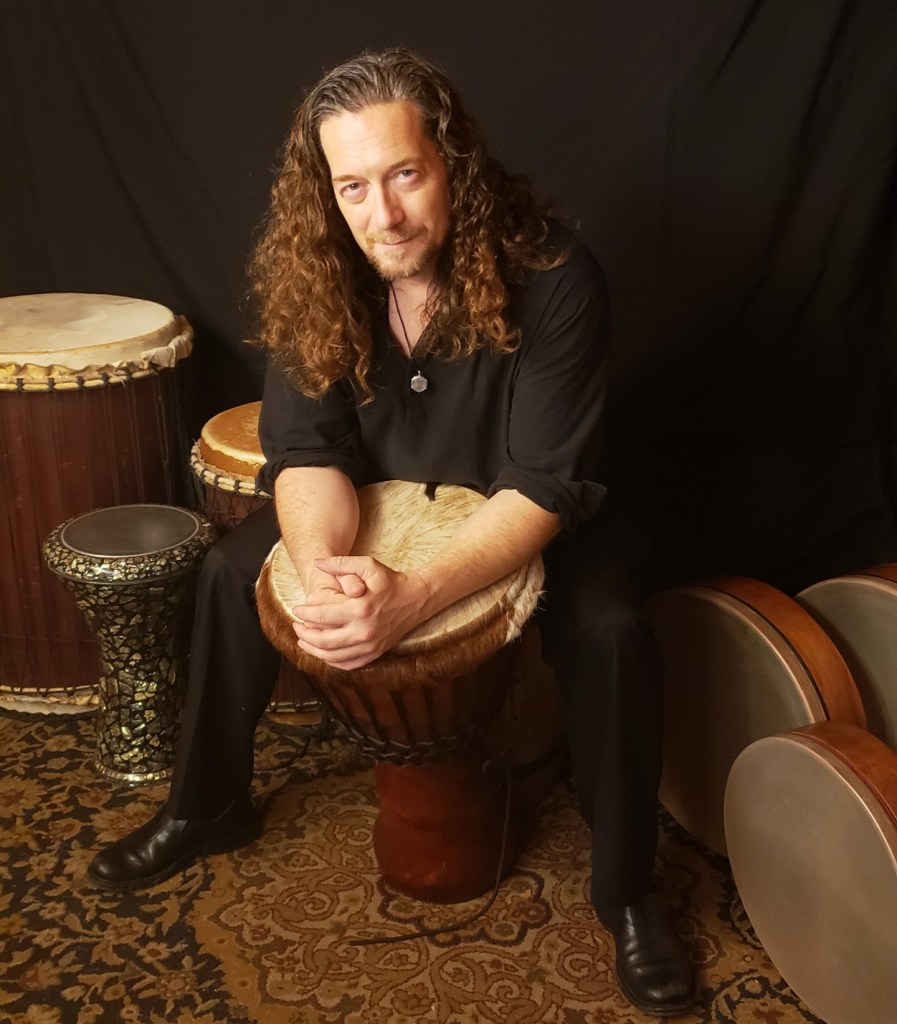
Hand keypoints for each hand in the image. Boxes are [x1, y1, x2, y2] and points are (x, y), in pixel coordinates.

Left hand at [291, 555, 430, 670]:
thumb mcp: (368, 565)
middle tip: (296, 626)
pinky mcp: (375, 653)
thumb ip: (340, 563)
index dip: (304, 613)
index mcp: (360, 609)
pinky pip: (347, 664)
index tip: (296, 609)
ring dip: (313, 649)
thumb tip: (316, 563)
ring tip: (304, 639)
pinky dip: (330, 661)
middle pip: (323, 640)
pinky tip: (322, 652)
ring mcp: (370, 645)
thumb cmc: (390, 581)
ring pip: (332, 656)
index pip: (321, 616)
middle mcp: (364, 631)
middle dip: (304, 634)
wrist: (416, 599)